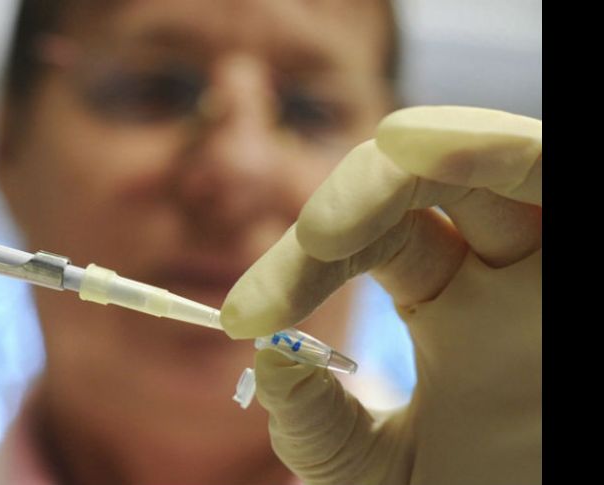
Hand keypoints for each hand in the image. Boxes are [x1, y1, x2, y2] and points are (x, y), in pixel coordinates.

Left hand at [220, 106, 540, 484]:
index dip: (298, 267)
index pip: (362, 245)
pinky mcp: (587, 260)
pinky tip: (430, 143)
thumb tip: (267, 351)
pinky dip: (502, 149)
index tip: (240, 318)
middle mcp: (499, 271)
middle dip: (360, 193)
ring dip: (439, 145)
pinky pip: (551, 175)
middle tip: (315, 235)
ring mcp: (548, 265)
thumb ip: (313, 422)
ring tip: (389, 144)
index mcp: (446, 306)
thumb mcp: (370, 471)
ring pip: (495, 163)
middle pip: (420, 186)